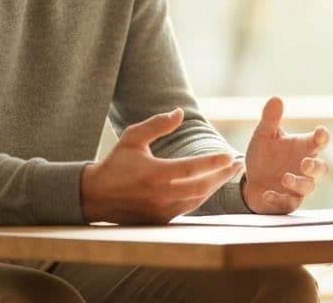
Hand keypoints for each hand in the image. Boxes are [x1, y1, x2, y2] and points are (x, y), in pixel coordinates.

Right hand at [81, 108, 245, 224]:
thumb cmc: (116, 163)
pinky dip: (202, 196)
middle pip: (201, 187)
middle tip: (238, 164)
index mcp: (154, 174)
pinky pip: (188, 208)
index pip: (192, 169)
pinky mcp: (161, 220)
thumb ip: (157, 125)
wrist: (95, 196)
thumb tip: (180, 112)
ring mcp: (161, 210)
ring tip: (229, 173)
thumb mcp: (132, 138)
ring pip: (197, 199)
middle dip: (222, 175)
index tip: (230, 155)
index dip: (213, 162)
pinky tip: (211, 185)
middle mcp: (160, 195)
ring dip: (215, 186)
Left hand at [242, 97, 330, 214]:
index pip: (319, 142)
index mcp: (303, 148)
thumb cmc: (264, 155)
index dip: (322, 137)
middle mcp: (304, 168)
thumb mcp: (263, 135)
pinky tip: (268, 194)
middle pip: (321, 169)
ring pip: (308, 187)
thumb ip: (270, 119)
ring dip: (298, 183)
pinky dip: (279, 198)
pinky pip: (288, 203)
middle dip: (315, 166)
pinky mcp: (287, 202)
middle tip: (305, 163)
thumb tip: (276, 98)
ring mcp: (298, 187)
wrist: (251, 180)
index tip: (320, 132)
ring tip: (285, 178)